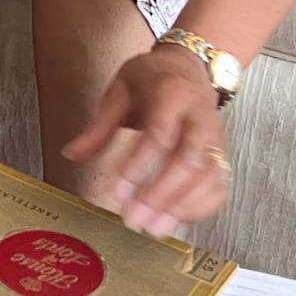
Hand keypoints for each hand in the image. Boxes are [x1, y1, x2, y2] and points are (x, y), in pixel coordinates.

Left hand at [63, 43, 231, 238]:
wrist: (188, 66)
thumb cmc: (153, 79)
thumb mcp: (120, 91)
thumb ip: (99, 127)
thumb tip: (72, 154)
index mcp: (171, 94)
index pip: (159, 134)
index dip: (139, 167)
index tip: (118, 192)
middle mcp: (199, 117)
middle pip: (188, 159)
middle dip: (161, 194)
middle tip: (135, 218)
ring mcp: (215, 138)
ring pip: (208, 176)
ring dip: (181, 207)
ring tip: (154, 228)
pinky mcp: (222, 155)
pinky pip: (219, 185)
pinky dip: (202, 207)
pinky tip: (178, 219)